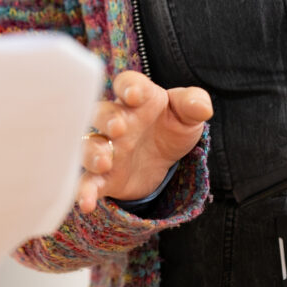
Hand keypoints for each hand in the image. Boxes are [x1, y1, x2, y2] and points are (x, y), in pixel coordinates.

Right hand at [78, 70, 212, 213]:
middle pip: (101, 113)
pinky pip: (89, 181)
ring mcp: (107, 148)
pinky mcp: (105, 176)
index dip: (128, 86)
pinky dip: (84, 191)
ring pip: (90, 146)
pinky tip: (86, 202)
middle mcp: (116, 120)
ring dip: (92, 152)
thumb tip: (203, 107)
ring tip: (104, 162)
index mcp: (137, 98)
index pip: (127, 83)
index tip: (134, 94)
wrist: (163, 160)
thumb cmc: (171, 127)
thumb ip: (194, 104)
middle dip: (107, 119)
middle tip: (118, 127)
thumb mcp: (187, 115)